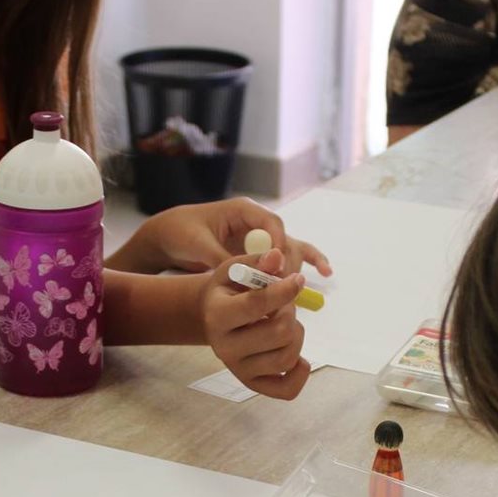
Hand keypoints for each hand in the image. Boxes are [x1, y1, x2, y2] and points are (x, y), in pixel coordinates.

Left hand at [120, 197, 332, 276]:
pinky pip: (288, 255)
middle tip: (285, 286)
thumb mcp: (198, 245)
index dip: (278, 245)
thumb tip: (243, 278)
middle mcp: (258, 222)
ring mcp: (261, 237)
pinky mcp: (262, 251)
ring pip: (291, 248)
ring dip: (300, 266)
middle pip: (285, 239)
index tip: (277, 268)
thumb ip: (221, 259)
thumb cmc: (182, 233)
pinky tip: (326, 272)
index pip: (272, 224)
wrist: (171, 236)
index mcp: (244, 210)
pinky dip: (308, 261)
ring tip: (308, 283)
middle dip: (288, 263)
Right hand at [201, 248, 311, 400]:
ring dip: (297, 335)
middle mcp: (224, 347)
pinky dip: (300, 372)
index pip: (256, 305)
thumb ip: (259, 262)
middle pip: (279, 332)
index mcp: (217, 315)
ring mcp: (238, 369)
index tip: (299, 278)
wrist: (212, 316)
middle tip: (284, 305)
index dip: (285, 290)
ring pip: (287, 357)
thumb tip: (278, 257)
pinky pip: (286, 390)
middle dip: (290, 313)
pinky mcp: (251, 383)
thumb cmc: (229, 289)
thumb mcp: (237, 269)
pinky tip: (298, 356)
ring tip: (285, 323)